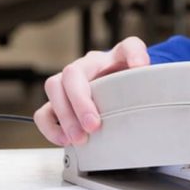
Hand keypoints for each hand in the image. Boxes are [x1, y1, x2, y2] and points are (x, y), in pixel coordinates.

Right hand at [32, 36, 151, 146]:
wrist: (114, 93)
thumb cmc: (124, 87)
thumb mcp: (141, 81)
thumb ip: (145, 75)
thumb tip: (142, 68)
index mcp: (113, 58)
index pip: (127, 48)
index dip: (134, 55)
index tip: (138, 70)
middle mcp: (87, 66)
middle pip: (73, 73)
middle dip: (80, 102)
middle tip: (93, 125)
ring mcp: (68, 83)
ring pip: (54, 88)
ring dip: (64, 116)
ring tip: (78, 138)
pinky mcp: (58, 103)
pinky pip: (44, 112)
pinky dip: (51, 127)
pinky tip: (65, 140)